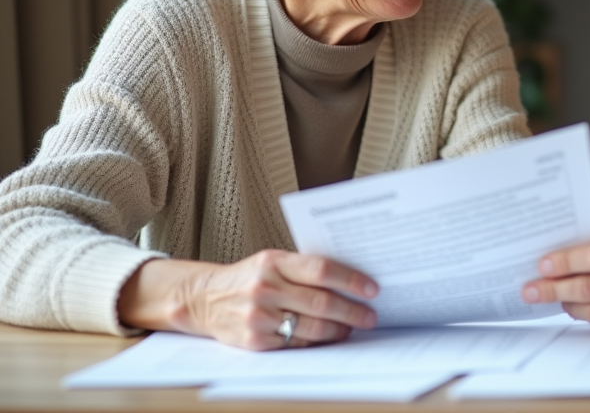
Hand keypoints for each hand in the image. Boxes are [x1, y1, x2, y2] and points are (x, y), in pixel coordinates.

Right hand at [118, 250, 378, 350]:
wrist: (203, 298)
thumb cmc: (249, 277)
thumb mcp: (272, 261)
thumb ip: (303, 268)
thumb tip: (351, 279)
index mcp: (273, 261)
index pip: (321, 269)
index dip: (351, 280)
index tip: (372, 288)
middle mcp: (265, 287)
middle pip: (320, 302)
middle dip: (352, 311)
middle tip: (371, 315)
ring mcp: (258, 316)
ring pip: (311, 327)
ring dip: (338, 330)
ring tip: (353, 327)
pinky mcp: (254, 340)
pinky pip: (295, 343)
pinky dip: (317, 341)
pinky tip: (329, 338)